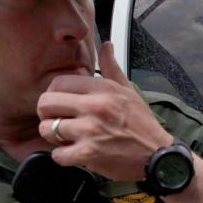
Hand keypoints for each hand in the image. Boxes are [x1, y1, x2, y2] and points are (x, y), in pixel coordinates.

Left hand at [36, 41, 170, 180]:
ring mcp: (90, 130)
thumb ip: (111, 67)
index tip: (61, 104)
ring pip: (47, 129)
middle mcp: (94, 106)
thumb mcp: (128, 90)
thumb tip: (106, 45)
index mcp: (102, 89)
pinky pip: (57, 154)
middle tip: (58, 121)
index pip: (58, 83)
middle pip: (45, 103)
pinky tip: (74, 154)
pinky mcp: (89, 153)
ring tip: (67, 138)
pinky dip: (63, 157)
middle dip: (47, 114)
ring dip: (54, 137)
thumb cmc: (142, 124)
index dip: (54, 94)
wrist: (157, 154)